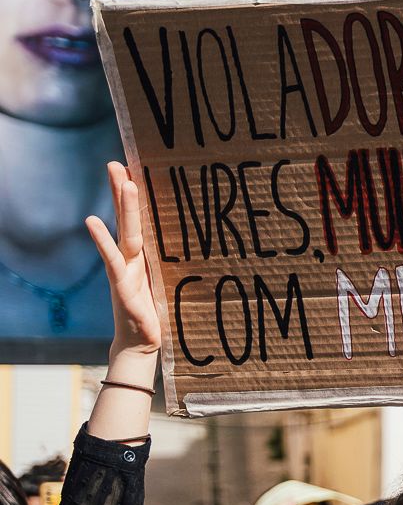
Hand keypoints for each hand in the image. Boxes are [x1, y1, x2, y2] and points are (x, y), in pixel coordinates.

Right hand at [84, 161, 161, 360]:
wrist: (142, 343)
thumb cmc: (159, 314)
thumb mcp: (173, 285)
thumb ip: (180, 267)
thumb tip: (209, 249)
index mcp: (146, 257)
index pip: (142, 221)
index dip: (137, 198)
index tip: (136, 169)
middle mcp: (132, 259)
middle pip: (128, 219)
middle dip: (122, 190)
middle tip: (117, 161)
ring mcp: (124, 269)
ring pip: (125, 231)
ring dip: (122, 205)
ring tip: (119, 178)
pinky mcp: (121, 285)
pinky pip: (112, 258)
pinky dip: (101, 240)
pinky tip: (91, 220)